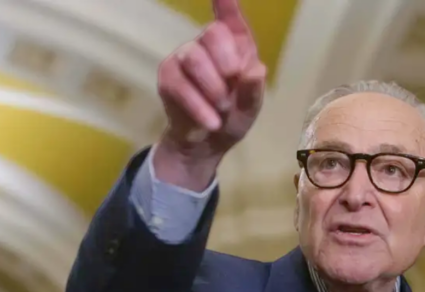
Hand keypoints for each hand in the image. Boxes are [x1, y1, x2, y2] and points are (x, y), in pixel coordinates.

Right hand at [154, 0, 265, 189]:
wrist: (207, 144)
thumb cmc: (233, 116)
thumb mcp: (250, 108)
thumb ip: (254, 90)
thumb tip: (255, 71)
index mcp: (236, 44)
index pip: (230, 17)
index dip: (226, 2)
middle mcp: (208, 44)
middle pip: (212, 32)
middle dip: (226, 61)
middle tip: (233, 84)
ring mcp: (185, 57)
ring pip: (193, 57)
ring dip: (212, 87)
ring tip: (222, 109)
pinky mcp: (168, 77)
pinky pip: (179, 85)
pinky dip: (198, 106)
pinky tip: (211, 122)